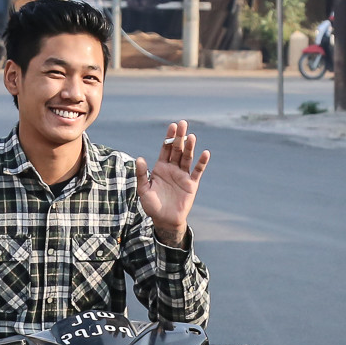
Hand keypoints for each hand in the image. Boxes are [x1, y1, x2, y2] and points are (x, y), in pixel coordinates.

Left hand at [136, 120, 208, 247]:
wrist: (165, 220)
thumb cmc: (152, 205)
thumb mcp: (144, 190)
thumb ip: (142, 174)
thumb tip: (139, 158)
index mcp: (160, 168)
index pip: (166, 149)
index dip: (169, 138)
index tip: (172, 126)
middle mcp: (173, 169)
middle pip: (177, 150)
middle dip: (180, 137)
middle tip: (183, 124)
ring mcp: (183, 175)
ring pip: (187, 158)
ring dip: (189, 147)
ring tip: (191, 136)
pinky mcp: (191, 184)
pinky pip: (197, 171)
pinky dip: (201, 162)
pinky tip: (205, 153)